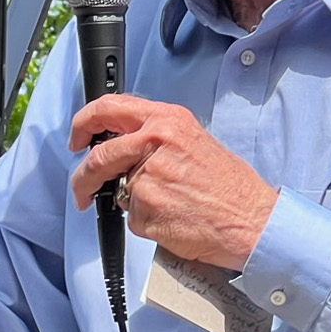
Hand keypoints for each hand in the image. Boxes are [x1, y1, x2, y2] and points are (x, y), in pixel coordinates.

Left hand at [68, 95, 278, 269]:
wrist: (252, 221)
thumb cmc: (231, 188)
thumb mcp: (195, 142)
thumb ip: (157, 138)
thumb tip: (124, 146)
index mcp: (168, 120)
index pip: (109, 108)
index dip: (84, 123)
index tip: (77, 138)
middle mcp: (156, 142)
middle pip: (99, 156)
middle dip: (83, 178)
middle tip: (83, 189)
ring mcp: (149, 177)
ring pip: (118, 190)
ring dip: (133, 204)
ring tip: (168, 208)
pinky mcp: (146, 209)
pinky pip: (131, 217)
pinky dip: (146, 223)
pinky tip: (174, 219)